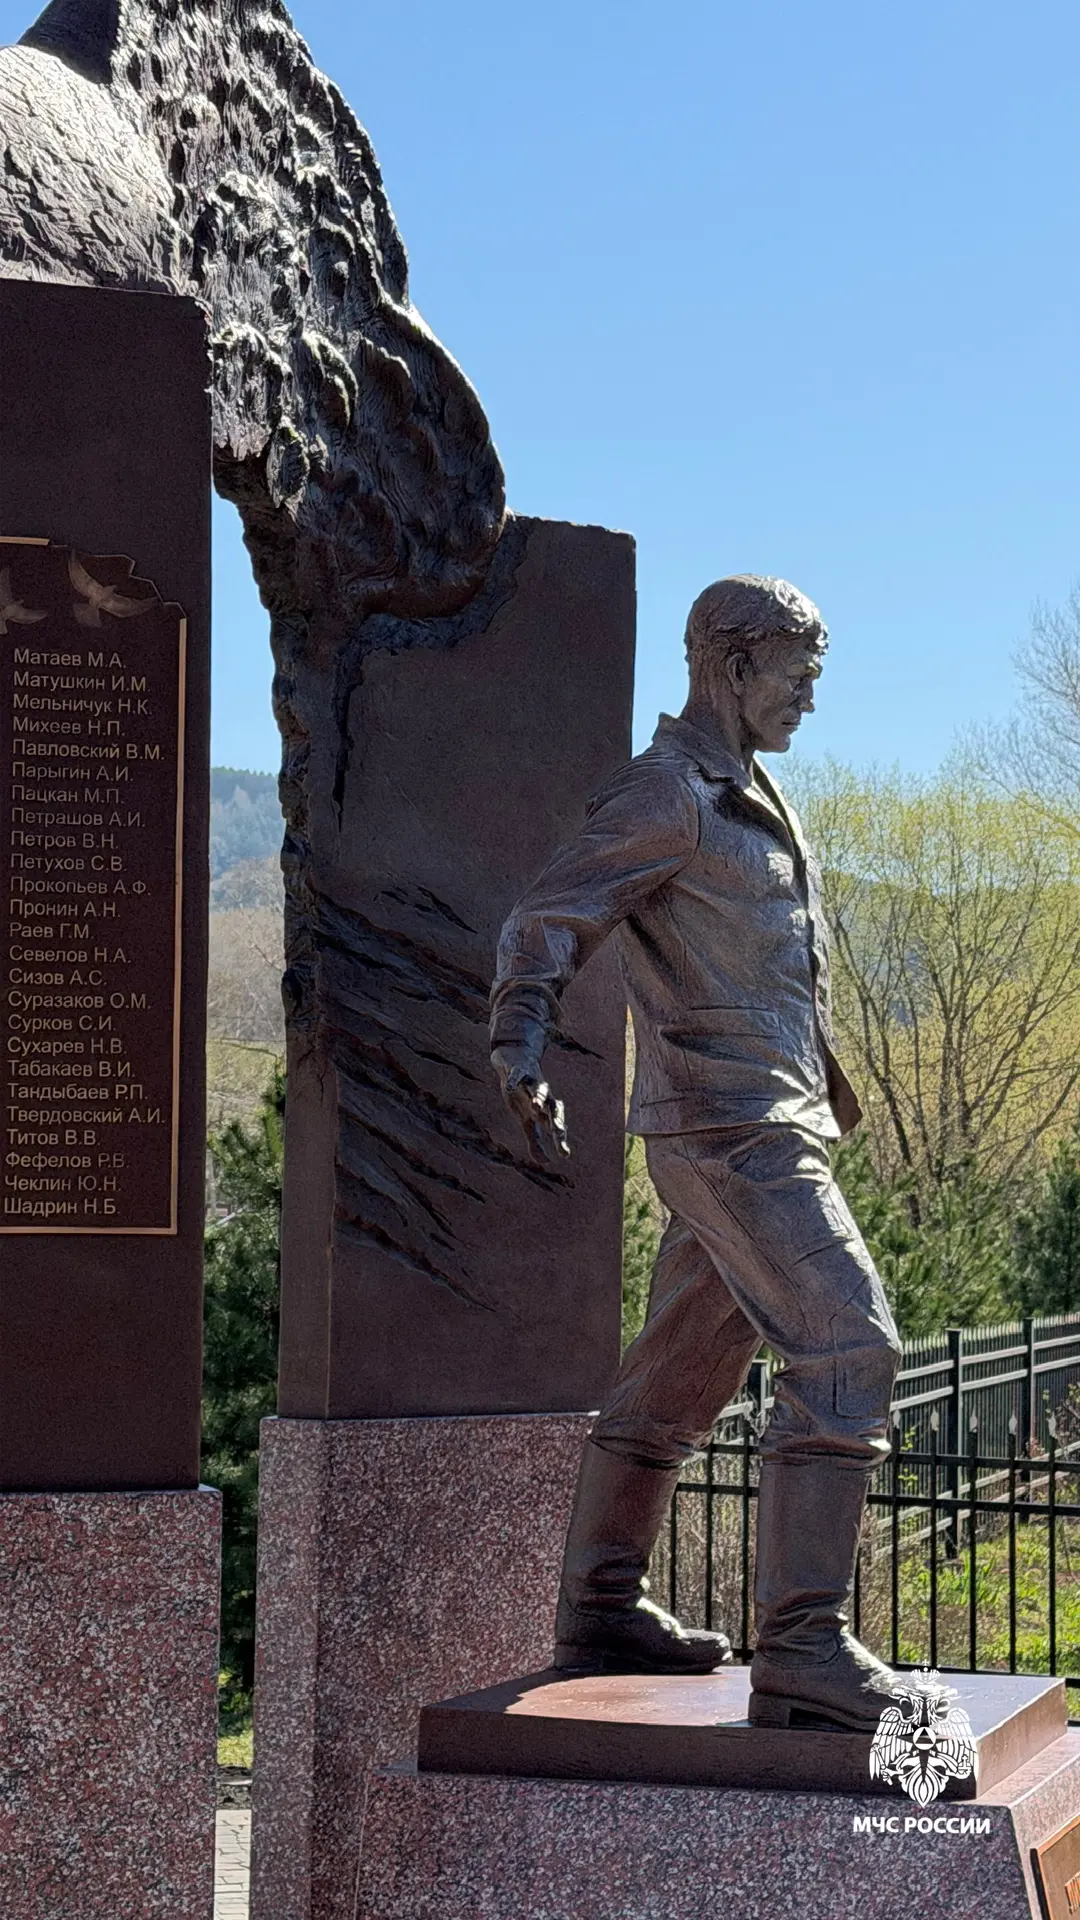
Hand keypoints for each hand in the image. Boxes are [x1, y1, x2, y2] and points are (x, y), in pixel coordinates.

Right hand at [491, 1043, 570, 1167]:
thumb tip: (545, 1162)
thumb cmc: (523, 1093)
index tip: (564, 1154)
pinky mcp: (518, 1070)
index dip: (559, 1139)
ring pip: (538, 1088)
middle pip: (553, 1108)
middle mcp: (542, 1096)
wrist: (515, 1059)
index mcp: (544, 1109)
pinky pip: (516, 1075)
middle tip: (559, 1132)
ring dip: (538, 1095)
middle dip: (555, 1119)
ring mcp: (531, 1082)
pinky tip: (510, 1087)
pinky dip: (514, 1080)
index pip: (555, 1125)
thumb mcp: (526, 1119)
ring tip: (536, 1105)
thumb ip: (535, 1141)